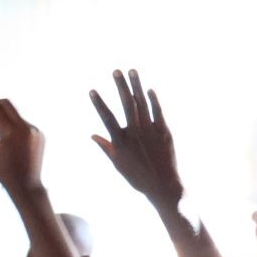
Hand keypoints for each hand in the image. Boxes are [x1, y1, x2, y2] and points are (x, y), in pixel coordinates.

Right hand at [0, 99, 45, 198]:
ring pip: (14, 113)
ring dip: (0, 115)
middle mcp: (25, 128)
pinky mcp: (39, 134)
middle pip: (6, 103)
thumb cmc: (2, 171)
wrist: (26, 185)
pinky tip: (3, 134)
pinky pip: (22, 123)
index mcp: (11, 132)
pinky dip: (10, 124)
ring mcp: (34, 130)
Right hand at [89, 69, 183, 211]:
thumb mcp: (118, 164)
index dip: (99, 103)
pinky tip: (148, 90)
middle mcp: (135, 134)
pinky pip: (158, 112)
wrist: (163, 186)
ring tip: (132, 72)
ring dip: (137, 86)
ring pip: (142, 104)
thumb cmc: (138, 177)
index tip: (92, 90)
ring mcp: (151, 131)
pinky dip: (153, 100)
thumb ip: (106, 147)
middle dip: (121, 86)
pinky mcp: (164, 132)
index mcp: (121, 142)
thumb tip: (93, 135)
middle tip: (116, 71)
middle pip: (126, 105)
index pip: (107, 118)